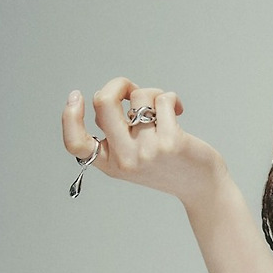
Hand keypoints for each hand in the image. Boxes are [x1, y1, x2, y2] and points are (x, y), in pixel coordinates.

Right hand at [63, 79, 225, 208]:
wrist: (202, 188)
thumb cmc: (170, 165)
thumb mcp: (135, 157)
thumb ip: (118, 134)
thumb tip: (113, 93)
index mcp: (110, 163)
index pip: (75, 143)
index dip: (69, 116)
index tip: (76, 95)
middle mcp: (125, 159)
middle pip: (104, 103)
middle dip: (118, 84)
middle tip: (133, 90)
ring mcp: (147, 150)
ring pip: (138, 97)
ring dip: (152, 93)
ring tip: (165, 107)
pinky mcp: (171, 141)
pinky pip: (162, 100)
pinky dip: (171, 97)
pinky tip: (178, 109)